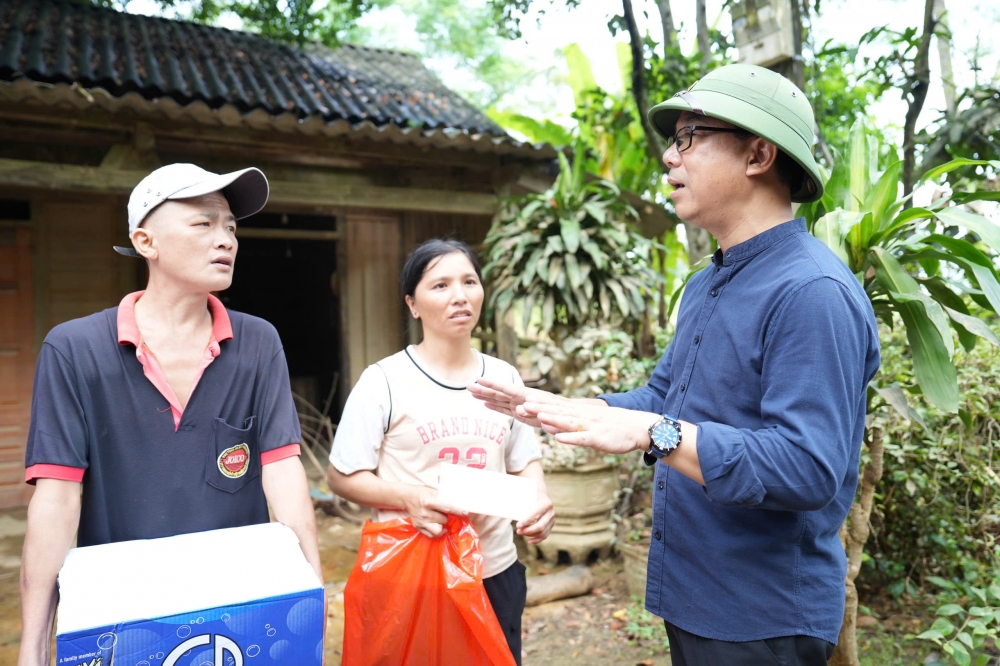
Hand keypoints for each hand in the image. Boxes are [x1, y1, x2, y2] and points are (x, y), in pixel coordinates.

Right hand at [401, 486, 465, 537]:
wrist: (406, 497)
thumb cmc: (422, 492)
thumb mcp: (433, 491)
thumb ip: (444, 496)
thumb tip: (460, 501)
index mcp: (428, 502)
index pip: (446, 508)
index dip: (457, 510)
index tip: (465, 512)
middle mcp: (424, 513)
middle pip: (444, 519)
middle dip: (447, 516)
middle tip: (443, 511)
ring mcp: (421, 522)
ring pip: (439, 529)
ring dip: (442, 523)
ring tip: (439, 517)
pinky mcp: (418, 527)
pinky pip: (432, 535)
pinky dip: (437, 532)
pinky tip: (438, 525)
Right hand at [468, 378, 565, 427]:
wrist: (574, 417)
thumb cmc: (565, 415)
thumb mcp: (553, 414)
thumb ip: (537, 411)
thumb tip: (521, 408)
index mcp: (528, 396)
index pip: (507, 389)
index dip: (492, 384)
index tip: (479, 379)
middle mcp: (522, 399)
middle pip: (499, 393)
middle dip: (483, 389)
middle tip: (467, 385)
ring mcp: (520, 406)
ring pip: (499, 400)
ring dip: (485, 396)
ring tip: (470, 392)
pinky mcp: (521, 414)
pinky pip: (504, 409)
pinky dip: (494, 407)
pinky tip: (484, 403)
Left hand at [516, 493, 554, 544]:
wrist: (540, 495)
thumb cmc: (530, 496)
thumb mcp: (526, 497)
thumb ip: (519, 505)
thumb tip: (508, 514)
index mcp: (545, 503)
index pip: (536, 514)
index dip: (527, 521)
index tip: (518, 525)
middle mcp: (550, 512)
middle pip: (540, 526)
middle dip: (528, 530)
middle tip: (518, 531)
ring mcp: (552, 520)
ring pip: (542, 532)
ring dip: (530, 535)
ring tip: (520, 533)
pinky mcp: (550, 526)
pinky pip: (544, 535)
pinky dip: (536, 540)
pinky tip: (529, 541)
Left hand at [523, 401, 658, 455]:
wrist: (636, 427)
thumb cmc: (607, 426)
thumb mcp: (584, 421)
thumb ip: (564, 421)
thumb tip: (543, 421)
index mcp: (575, 411)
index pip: (551, 405)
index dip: (534, 402)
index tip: (519, 399)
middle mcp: (580, 415)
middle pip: (556, 410)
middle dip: (537, 407)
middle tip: (520, 404)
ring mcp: (589, 425)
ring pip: (568, 422)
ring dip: (553, 419)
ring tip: (537, 415)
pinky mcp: (599, 438)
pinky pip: (583, 438)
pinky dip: (571, 438)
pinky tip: (559, 438)